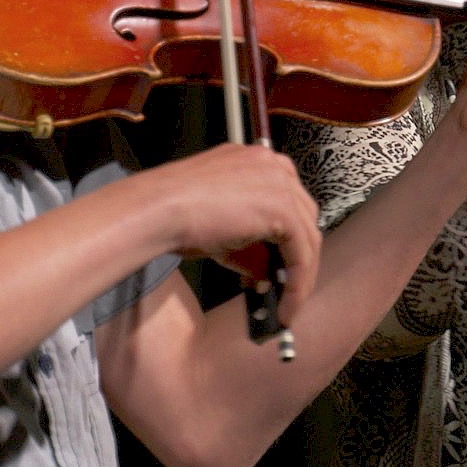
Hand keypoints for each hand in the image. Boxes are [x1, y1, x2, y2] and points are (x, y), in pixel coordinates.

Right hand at [116, 142, 321, 325]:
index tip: (278, 267)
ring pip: (307, 237)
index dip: (286, 239)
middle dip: (295, 257)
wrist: (159, 210)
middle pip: (303, 218)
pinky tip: (287, 305)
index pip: (287, 202)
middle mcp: (273, 165)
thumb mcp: (222, 229)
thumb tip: (265, 275)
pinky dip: (299, 283)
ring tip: (286, 305)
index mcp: (256, 161)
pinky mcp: (283, 208)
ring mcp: (281, 183)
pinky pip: (303, 253)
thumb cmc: (175, 215)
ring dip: (300, 276)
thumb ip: (250, 246)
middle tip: (282, 288)